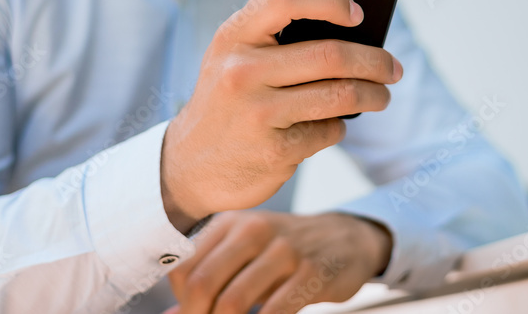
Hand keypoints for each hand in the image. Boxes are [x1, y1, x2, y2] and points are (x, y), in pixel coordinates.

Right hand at [160, 0, 402, 231]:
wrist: (188, 165)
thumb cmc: (227, 98)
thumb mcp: (231, 55)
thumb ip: (271, 30)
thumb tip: (348, 19)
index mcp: (234, 36)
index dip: (330, 1)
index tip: (359, 14)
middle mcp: (242, 71)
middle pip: (332, 55)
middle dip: (375, 61)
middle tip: (393, 68)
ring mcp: (257, 113)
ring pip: (340, 95)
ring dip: (373, 95)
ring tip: (381, 96)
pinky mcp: (274, 151)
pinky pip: (328, 130)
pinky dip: (338, 126)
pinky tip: (332, 124)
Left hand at [163, 210, 392, 313]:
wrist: (346, 238)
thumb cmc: (285, 251)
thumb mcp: (246, 253)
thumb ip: (209, 280)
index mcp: (231, 223)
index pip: (183, 267)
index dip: (182, 303)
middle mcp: (254, 230)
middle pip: (201, 283)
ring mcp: (285, 250)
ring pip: (233, 300)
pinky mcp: (312, 272)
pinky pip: (274, 312)